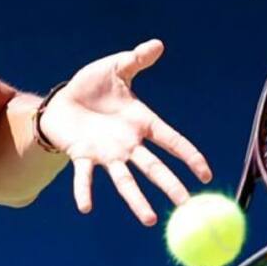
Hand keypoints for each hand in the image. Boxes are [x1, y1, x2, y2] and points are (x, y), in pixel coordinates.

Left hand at [38, 39, 211, 224]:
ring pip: (125, 180)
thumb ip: (136, 60)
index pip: (172, 141)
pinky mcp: (82, 155)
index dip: (189, 156)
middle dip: (171, 185)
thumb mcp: (114, 69)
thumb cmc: (90, 86)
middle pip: (154, 168)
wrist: (60, 100)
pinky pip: (84, 176)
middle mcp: (127, 144)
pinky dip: (84, 191)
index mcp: (141, 123)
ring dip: (137, 200)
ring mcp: (106, 154)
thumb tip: (157, 44)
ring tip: (150, 221)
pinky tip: (86, 207)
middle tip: (187, 206)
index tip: (207, 174)